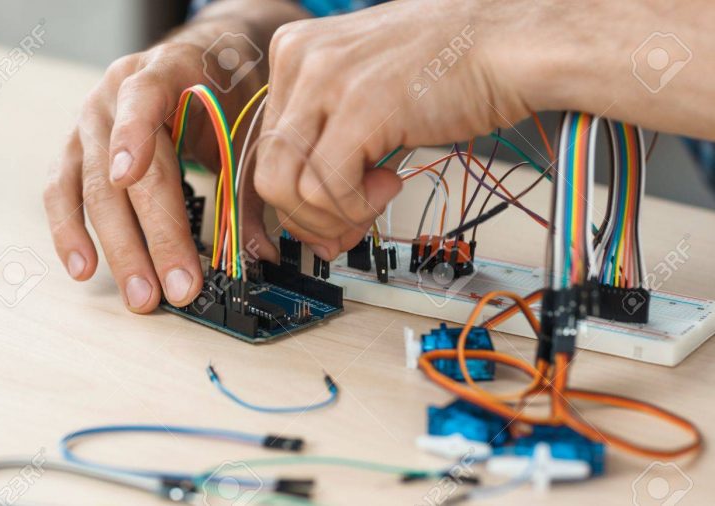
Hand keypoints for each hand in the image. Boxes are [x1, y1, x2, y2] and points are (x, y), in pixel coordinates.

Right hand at [43, 35, 274, 312]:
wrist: (197, 62)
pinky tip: (85, 268)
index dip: (133, 136)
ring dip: (119, 249)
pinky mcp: (73, 150)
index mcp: (163, 73)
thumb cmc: (220, 92)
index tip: (127, 176)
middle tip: (177, 286)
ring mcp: (88, 123)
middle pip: (126, 170)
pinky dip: (70, 232)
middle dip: (154, 236)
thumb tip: (261, 255)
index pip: (143, 98)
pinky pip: (60, 193)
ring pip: (92, 191)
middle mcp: (113, 95)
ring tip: (141, 294)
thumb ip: (248, 187)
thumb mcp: (241, 124)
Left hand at [254, 0, 559, 259]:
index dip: (297, 200)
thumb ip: (334, 153)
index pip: (268, 150)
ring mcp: (326, 80)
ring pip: (285, 188)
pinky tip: (391, 183)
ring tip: (378, 196)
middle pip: (267, 173)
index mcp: (296, 53)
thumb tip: (321, 225)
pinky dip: (357, 208)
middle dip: (307, 218)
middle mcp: (301, 60)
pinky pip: (326, 190)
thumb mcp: (369, 101)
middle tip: (347, 226)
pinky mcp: (358, 107)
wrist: (507, 44)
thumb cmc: (450, 69)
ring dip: (332, 216)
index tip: (326, 221)